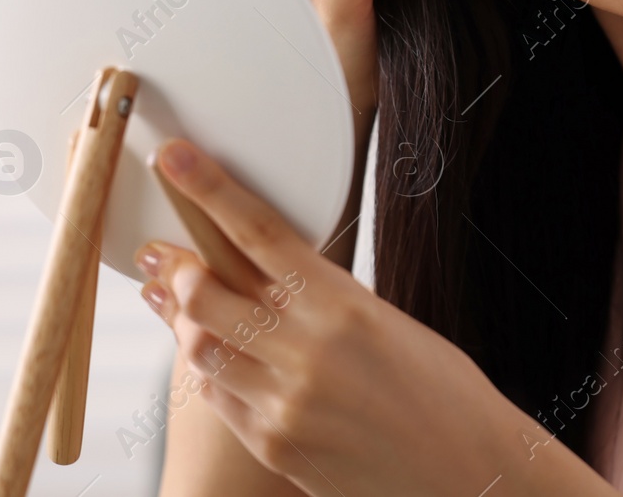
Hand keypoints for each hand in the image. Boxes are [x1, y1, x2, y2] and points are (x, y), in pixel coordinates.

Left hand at [136, 136, 558, 495]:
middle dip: (172, 263)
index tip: (174, 157)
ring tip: (165, 295)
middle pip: (207, 290)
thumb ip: (328, 300)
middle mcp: (306, 352)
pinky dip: (205, 368)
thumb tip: (275, 274)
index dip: (208, 189)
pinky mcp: (273, 446)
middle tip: (154, 248)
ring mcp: (283, 403)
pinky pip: (217, 397)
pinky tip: (203, 353)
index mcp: (345, 307)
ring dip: (178, 315)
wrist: (467, 473)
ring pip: (199, 346)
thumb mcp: (391, 325)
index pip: (259, 233)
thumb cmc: (445, 395)